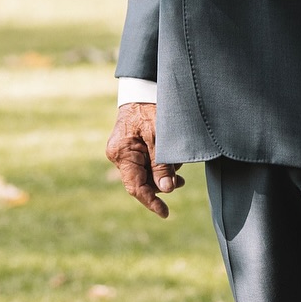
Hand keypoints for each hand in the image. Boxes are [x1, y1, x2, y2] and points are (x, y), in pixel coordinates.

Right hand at [106, 102, 182, 217]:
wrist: (143, 88)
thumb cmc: (150, 109)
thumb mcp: (160, 137)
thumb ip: (162, 164)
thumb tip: (166, 190)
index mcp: (122, 153)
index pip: (135, 186)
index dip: (151, 202)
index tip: (165, 213)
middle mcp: (119, 155)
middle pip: (140, 182)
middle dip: (160, 185)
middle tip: (180, 182)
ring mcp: (125, 152)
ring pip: (145, 174)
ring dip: (162, 175)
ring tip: (179, 172)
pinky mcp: (132, 147)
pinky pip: (146, 164)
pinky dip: (159, 166)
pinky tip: (173, 163)